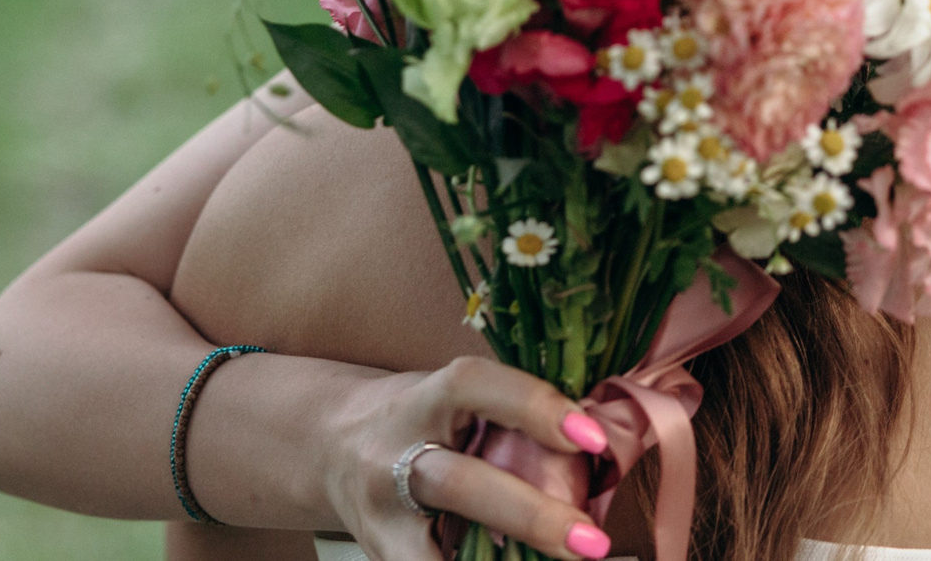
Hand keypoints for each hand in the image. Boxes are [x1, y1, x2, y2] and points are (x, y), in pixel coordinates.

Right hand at [323, 357, 614, 560]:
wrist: (330, 443)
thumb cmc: (420, 416)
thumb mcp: (456, 399)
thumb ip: (510, 415)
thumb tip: (600, 441)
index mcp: (426, 397)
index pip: (477, 387)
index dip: (535, 407)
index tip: (593, 438)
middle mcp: (395, 453)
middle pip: (461, 485)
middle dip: (531, 516)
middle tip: (592, 542)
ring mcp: (381, 512)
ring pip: (431, 555)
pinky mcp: (378, 552)